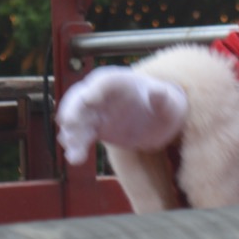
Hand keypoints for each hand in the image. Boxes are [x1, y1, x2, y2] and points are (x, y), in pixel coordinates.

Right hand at [56, 65, 187, 164]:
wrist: (158, 121)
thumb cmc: (164, 105)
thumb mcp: (168, 102)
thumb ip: (162, 98)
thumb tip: (156, 92)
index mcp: (119, 80)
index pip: (103, 81)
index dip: (95, 89)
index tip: (88, 99)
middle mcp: (101, 93)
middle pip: (81, 97)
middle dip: (74, 109)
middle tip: (70, 123)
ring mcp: (95, 111)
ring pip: (76, 118)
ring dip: (71, 132)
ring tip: (74, 150)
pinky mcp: (93, 128)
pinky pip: (80, 136)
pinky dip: (76, 146)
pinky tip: (75, 157)